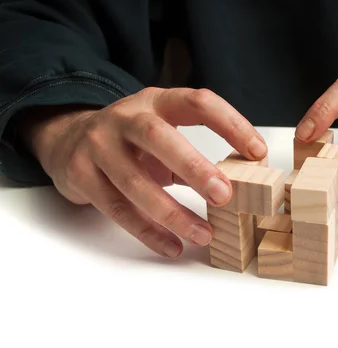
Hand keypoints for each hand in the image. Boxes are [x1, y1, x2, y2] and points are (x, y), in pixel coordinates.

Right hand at [21, 88, 267, 257]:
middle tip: (224, 196)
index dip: (230, 124)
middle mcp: (124, 118)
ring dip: (172, 212)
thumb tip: (241, 184)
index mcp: (155, 101)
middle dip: (193, 167)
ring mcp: (97, 145)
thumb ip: (194, 152)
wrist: (68, 141)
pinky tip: (172, 245)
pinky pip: (116, 208)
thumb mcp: (162, 132)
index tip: (258, 152)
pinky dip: (147, 231)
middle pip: (157, 138)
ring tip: (204, 234)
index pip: (197, 102)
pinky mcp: (80, 174)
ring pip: (134, 182)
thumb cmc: (131, 141)